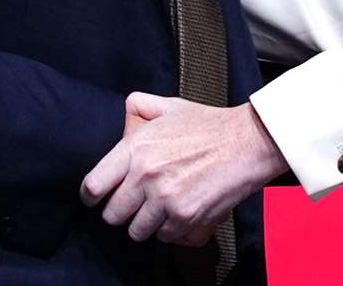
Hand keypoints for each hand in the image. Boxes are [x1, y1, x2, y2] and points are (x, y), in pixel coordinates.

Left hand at [80, 93, 287, 245]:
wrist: (249, 141)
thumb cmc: (211, 125)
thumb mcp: (169, 107)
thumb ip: (139, 108)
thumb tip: (123, 119)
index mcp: (136, 148)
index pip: (93, 186)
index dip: (93, 195)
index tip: (99, 197)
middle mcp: (145, 175)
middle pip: (112, 215)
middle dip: (123, 211)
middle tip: (137, 202)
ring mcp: (165, 199)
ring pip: (136, 231)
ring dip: (147, 223)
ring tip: (161, 207)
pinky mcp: (185, 217)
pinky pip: (164, 237)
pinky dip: (171, 229)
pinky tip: (181, 211)